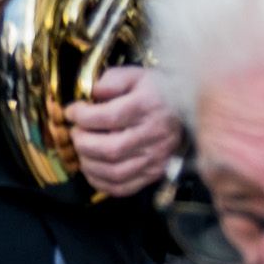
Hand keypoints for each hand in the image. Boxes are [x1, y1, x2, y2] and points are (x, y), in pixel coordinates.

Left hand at [72, 66, 180, 197]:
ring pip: (113, 172)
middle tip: (77, 132)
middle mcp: (155, 133)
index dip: (82, 116)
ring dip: (88, 163)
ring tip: (84, 149)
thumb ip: (112, 80)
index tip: (72, 111)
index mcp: (149, 105)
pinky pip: (122, 187)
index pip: (108, 117)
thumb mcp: (137, 76)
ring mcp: (157, 156)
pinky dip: (100, 182)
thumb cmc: (157, 92)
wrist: (190, 108)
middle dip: (82, 142)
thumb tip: (92, 92)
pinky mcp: (155, 172)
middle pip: (109, 149)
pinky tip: (93, 168)